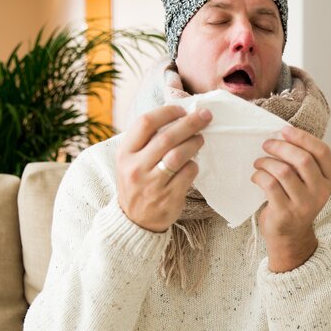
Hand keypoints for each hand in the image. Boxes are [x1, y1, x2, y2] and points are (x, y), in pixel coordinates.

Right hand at [116, 104, 211, 231]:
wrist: (134, 220)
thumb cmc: (137, 182)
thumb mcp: (130, 160)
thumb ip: (146, 141)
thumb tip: (177, 115)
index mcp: (125, 153)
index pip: (145, 123)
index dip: (166, 112)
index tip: (182, 110)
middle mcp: (136, 168)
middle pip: (166, 137)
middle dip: (189, 123)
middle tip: (205, 116)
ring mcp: (152, 184)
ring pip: (178, 155)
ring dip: (194, 143)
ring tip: (201, 138)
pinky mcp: (168, 197)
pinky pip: (188, 174)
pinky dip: (194, 165)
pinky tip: (193, 164)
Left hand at [251, 126, 330, 271]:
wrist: (290, 235)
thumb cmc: (296, 200)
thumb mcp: (309, 182)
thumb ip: (305, 162)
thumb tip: (284, 134)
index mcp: (330, 180)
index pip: (322, 152)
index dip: (303, 137)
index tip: (285, 130)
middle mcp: (321, 192)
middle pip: (303, 159)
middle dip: (281, 147)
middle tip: (266, 144)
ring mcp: (304, 204)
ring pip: (283, 171)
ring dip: (266, 162)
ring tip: (259, 162)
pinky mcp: (285, 212)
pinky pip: (269, 184)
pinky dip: (259, 175)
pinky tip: (256, 176)